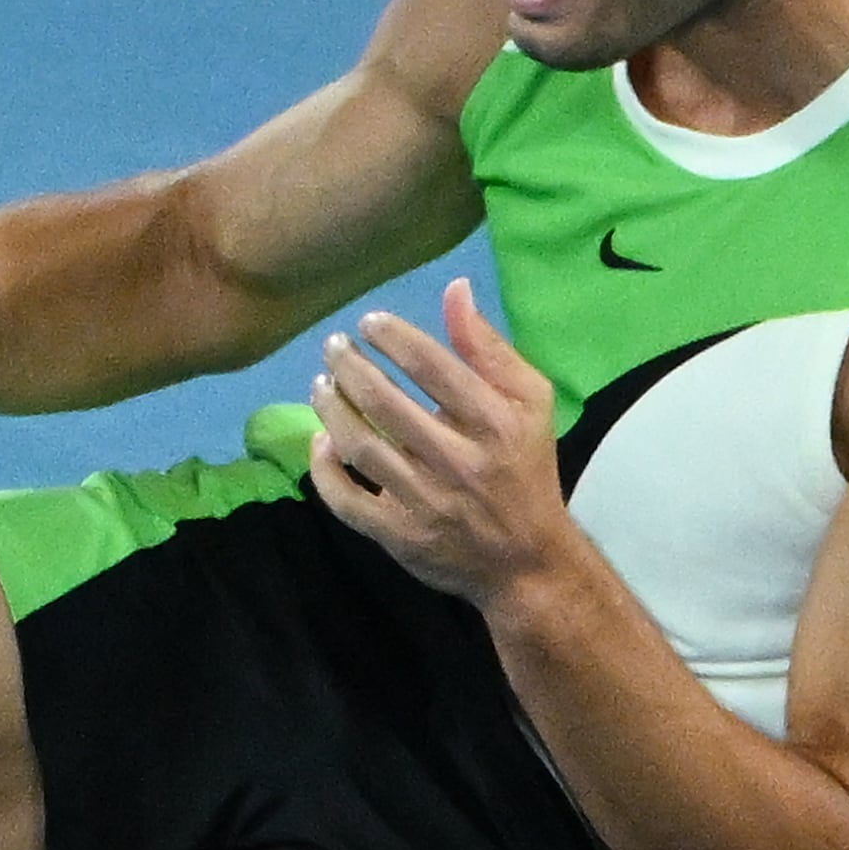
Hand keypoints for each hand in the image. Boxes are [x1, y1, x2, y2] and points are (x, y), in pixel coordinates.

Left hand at [303, 281, 574, 604]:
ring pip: (360, 447)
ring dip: (331, 409)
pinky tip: (320, 441)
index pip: (433, 368)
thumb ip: (488, 347)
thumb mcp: (529, 402)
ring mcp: (426, 503)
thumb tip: (454, 288)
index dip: (393, 338)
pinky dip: (324, 470)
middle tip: (332, 346)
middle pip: (386, 404)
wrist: (527, 560)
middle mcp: (460, 462)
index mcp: (496, 424)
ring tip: (321, 384)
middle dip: (350, 366)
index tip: (369, 323)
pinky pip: (348, 501)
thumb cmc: (526, 468)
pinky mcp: (401, 537)